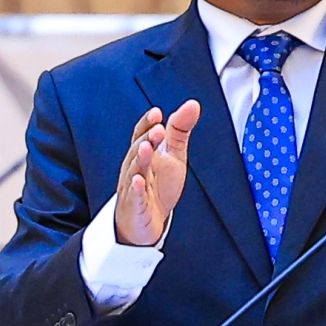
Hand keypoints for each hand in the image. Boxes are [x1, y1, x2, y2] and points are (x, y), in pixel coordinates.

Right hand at [114, 100, 202, 247]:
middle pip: (137, 150)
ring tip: (146, 148)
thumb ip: (179, 130)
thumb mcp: (173, 155)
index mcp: (144, 153)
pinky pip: (135, 197)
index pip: (141, 134)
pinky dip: (136, 189)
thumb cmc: (157, 186)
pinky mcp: (136, 208)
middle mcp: (135, 168)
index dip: (147, 123)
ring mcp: (133, 188)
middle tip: (158, 129)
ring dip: (140, 159)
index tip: (157, 112)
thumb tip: (192, 104)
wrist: (146, 222)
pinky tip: (138, 180)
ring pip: (134, 171)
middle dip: (147, 139)